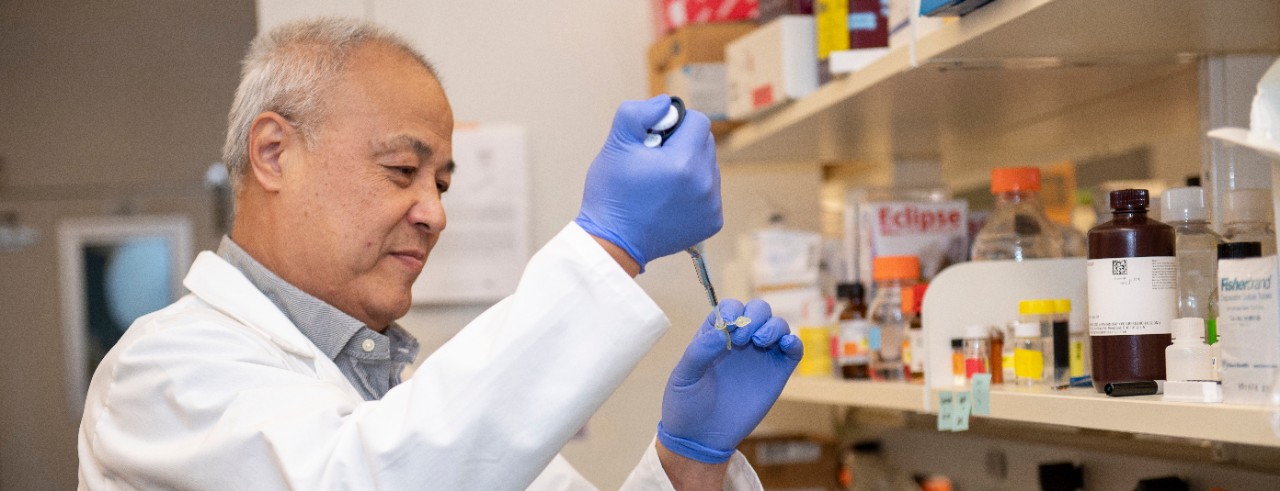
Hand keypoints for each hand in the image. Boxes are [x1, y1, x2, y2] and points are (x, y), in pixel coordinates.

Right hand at [575, 95, 720, 270]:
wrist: (613, 242)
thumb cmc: (612, 193)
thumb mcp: (616, 144)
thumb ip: (639, 112)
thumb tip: (666, 103)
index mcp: (684, 162)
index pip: (699, 122)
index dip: (675, 124)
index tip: (654, 140)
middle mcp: (705, 184)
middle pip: (705, 143)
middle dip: (683, 144)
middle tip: (655, 162)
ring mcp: (712, 205)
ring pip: (709, 167)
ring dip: (689, 167)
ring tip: (661, 183)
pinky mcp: (712, 221)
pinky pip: (710, 191)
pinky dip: (694, 190)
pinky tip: (670, 200)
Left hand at [657, 299, 802, 462]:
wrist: (701, 437)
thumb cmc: (686, 404)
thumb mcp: (684, 376)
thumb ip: (699, 352)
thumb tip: (722, 333)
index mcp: (716, 335)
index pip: (731, 308)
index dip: (733, 311)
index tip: (729, 326)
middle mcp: (740, 341)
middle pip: (758, 310)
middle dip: (755, 316)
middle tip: (745, 338)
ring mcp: (760, 356)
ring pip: (777, 325)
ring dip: (773, 326)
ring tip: (760, 342)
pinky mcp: (776, 373)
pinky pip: (792, 350)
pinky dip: (794, 342)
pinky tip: (787, 344)